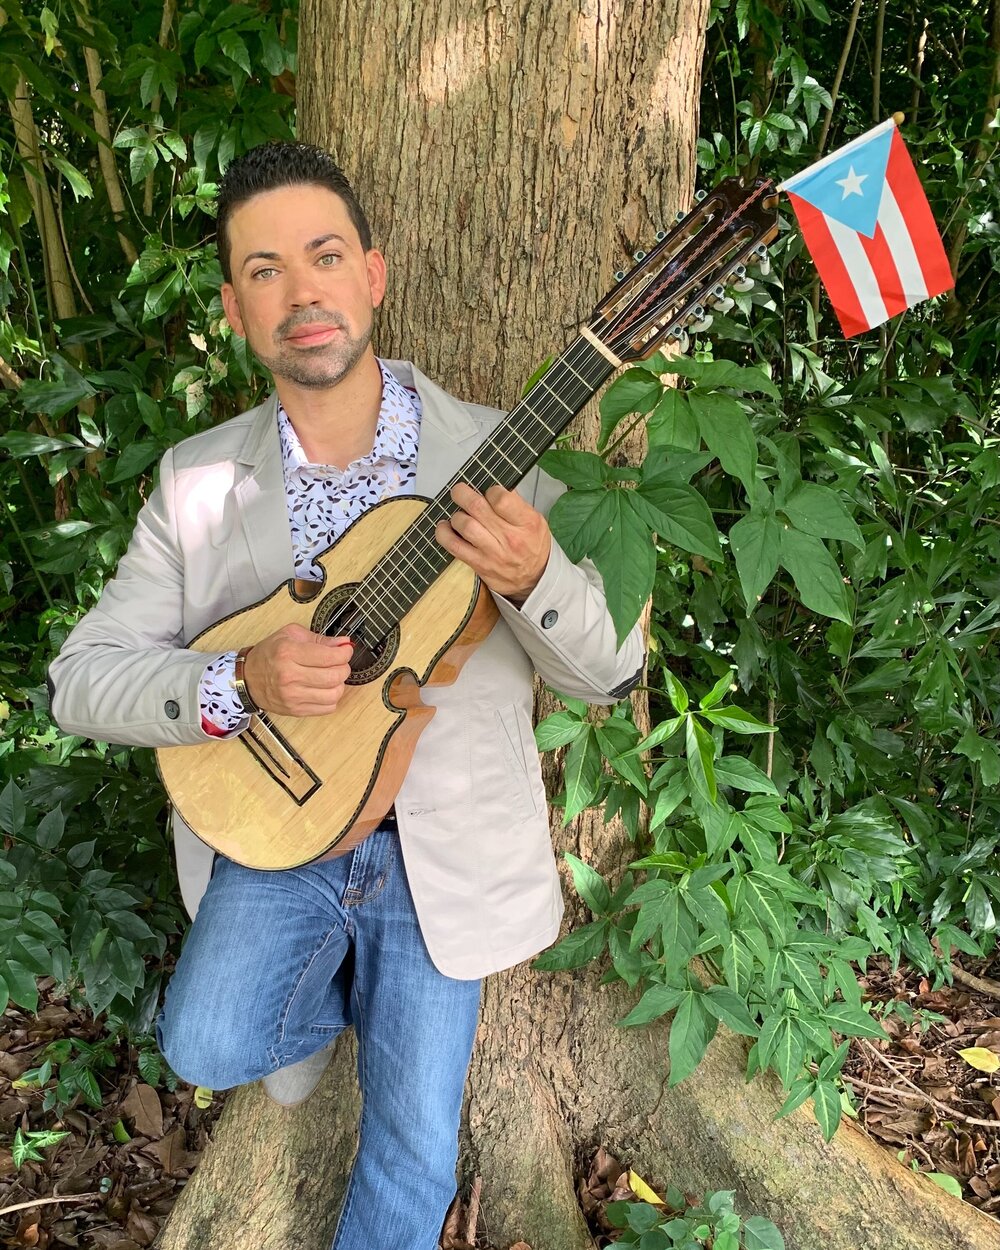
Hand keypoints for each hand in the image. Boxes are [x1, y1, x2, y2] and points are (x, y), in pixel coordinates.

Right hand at [242, 623, 352, 716]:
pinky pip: (327, 708)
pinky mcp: (296, 710)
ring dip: (339, 684)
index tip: (345, 650)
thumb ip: (319, 638)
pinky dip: (332, 698)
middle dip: (344, 667)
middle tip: (340, 663)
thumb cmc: (268, 655)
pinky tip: (324, 689)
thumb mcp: (290, 635)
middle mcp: (290, 676)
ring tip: (331, 676)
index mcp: (288, 653)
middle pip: (335, 676)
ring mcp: (293, 696)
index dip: (344, 652)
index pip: (330, 656)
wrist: (247, 679)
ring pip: (334, 694)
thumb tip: (343, 643)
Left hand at [434, 482, 550, 602]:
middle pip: (477, 508)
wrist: (534, 579)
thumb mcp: (536, 520)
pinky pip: (454, 546)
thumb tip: (494, 486)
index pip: (501, 499)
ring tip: (459, 514)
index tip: (488, 492)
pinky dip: (444, 534)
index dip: (490, 490)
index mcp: (526, 523)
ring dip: (456, 515)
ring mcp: (493, 553)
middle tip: (459, 492)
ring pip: (464, 525)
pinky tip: (445, 527)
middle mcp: (510, 538)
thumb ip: (516, 503)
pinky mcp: (479, 564)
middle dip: (463, 494)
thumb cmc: (533, 545)